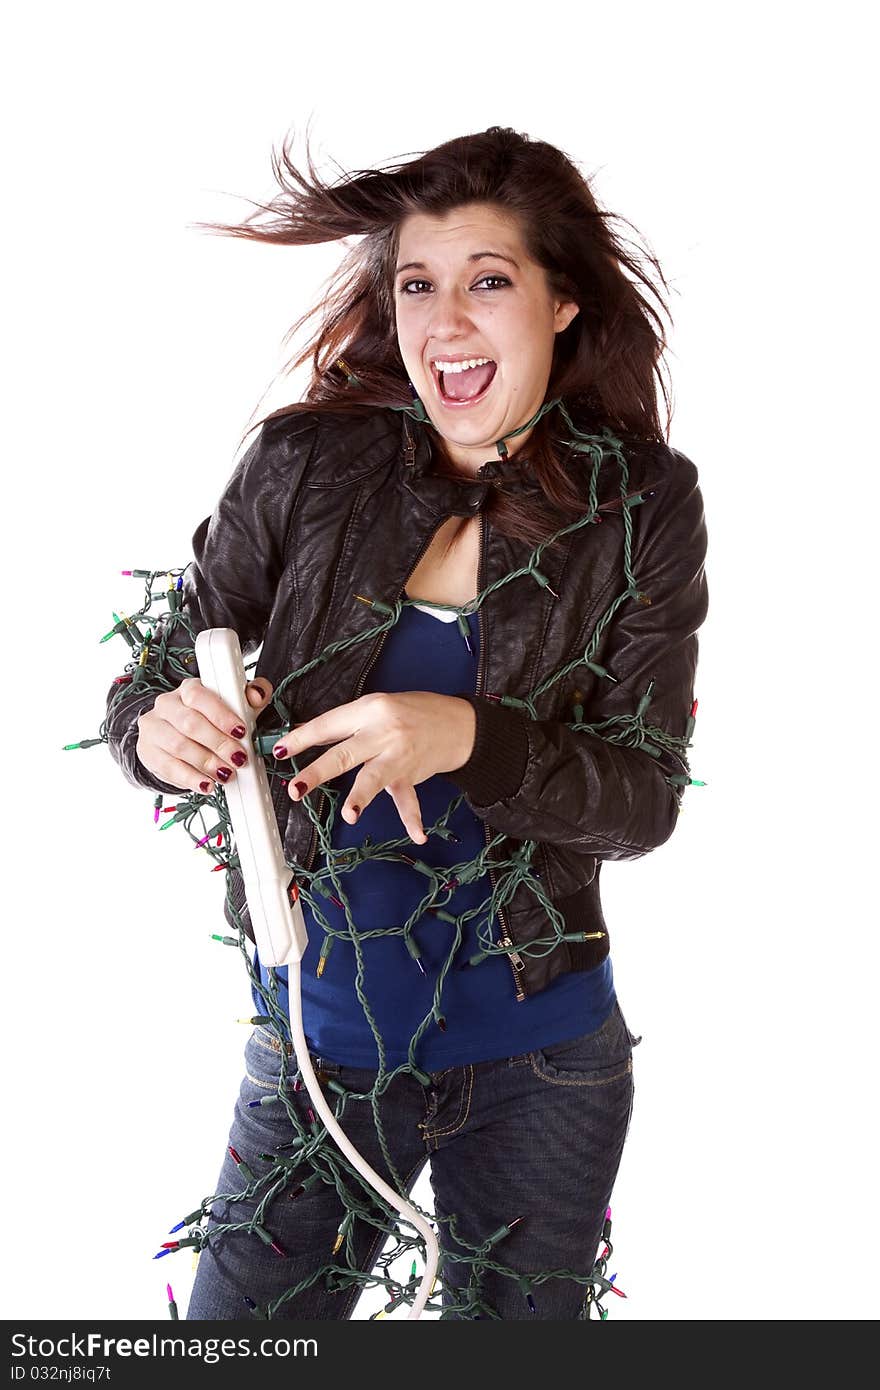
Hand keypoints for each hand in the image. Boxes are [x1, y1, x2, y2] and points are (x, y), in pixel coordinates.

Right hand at [135, 676, 274, 793]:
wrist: (172, 738)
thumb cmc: (208, 721)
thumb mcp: (231, 708)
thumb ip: (249, 698)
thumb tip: (257, 694)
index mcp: (187, 689)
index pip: (199, 696)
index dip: (221, 715)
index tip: (241, 732)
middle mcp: (166, 705)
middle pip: (189, 723)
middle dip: (218, 743)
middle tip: (238, 759)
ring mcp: (153, 728)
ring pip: (178, 746)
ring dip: (206, 763)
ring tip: (225, 773)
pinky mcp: (148, 752)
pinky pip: (168, 767)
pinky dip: (190, 778)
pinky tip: (206, 784)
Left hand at [273, 691, 476, 843]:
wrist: (459, 724)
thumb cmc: (414, 712)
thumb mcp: (378, 707)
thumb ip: (349, 724)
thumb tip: (311, 738)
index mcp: (370, 710)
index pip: (329, 725)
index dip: (302, 738)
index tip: (280, 750)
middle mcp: (383, 732)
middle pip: (345, 754)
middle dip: (318, 771)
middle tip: (296, 787)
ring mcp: (399, 756)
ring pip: (375, 777)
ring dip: (361, 797)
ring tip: (350, 814)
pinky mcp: (412, 776)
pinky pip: (410, 801)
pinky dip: (413, 819)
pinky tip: (417, 836)